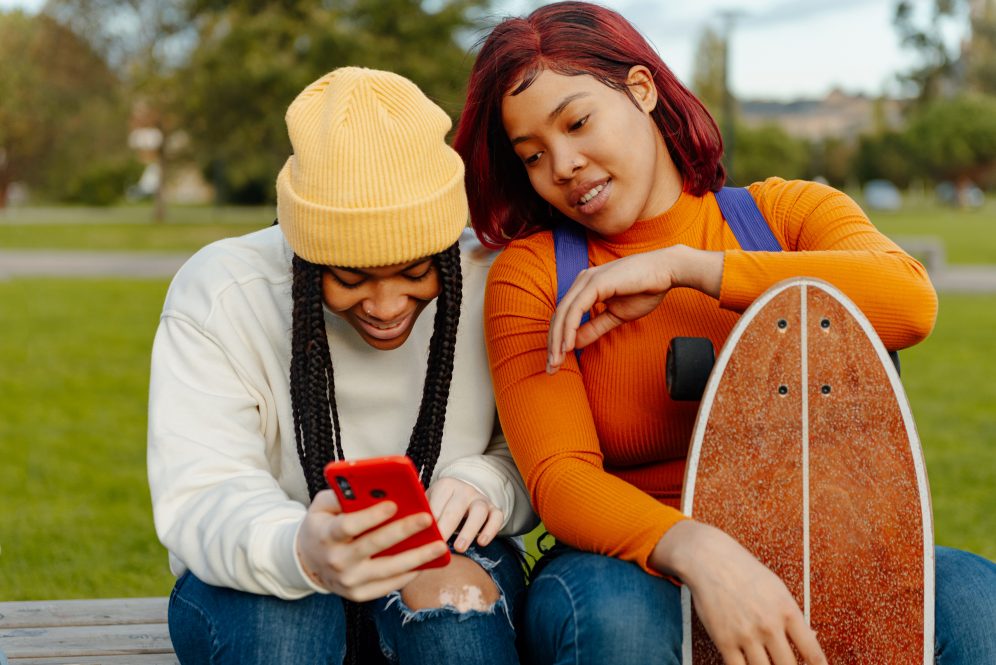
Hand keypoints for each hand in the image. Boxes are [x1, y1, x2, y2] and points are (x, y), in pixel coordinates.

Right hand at [296, 489, 448, 601]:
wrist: (308, 562)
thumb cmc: (322, 525)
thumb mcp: (322, 506)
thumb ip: (342, 495)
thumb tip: (373, 488)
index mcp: (326, 535)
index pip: (349, 525)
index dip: (371, 516)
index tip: (393, 504)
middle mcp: (336, 560)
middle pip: (374, 545)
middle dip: (403, 530)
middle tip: (427, 518)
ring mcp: (348, 581)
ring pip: (388, 569)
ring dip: (417, 557)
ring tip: (440, 545)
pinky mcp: (359, 594)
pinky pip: (389, 585)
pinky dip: (409, 573)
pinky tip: (427, 560)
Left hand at [426, 477, 503, 552]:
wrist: (464, 497)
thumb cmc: (440, 506)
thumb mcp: (429, 502)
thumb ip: (420, 511)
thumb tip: (406, 523)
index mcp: (445, 485)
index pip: (437, 502)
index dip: (430, 520)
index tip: (423, 537)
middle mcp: (465, 489)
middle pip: (456, 507)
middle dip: (446, 527)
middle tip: (438, 545)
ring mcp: (481, 498)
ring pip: (479, 511)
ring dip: (469, 530)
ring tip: (459, 548)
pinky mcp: (495, 509)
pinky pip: (497, 517)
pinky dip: (491, 530)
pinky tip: (482, 543)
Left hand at [546, 245, 722, 373]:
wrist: (666, 272)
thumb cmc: (644, 290)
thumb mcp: (615, 316)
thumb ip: (594, 327)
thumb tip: (574, 343)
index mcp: (585, 287)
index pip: (564, 316)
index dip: (557, 340)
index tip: (556, 362)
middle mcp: (582, 281)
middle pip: (558, 316)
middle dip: (552, 344)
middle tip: (551, 368)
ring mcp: (587, 280)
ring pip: (563, 314)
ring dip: (557, 340)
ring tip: (556, 361)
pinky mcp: (595, 282)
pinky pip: (576, 309)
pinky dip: (569, 328)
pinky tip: (568, 346)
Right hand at [652, 520, 826, 664]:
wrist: (710, 560)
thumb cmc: (744, 571)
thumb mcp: (777, 588)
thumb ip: (793, 615)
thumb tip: (811, 637)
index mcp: (787, 611)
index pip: (812, 653)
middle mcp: (769, 625)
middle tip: (784, 664)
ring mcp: (746, 634)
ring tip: (767, 664)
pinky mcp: (724, 640)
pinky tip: (747, 664)